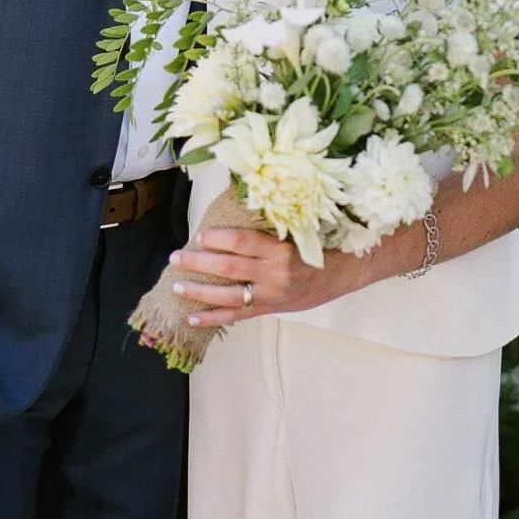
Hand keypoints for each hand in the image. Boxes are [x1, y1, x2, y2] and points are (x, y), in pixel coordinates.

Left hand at [168, 230, 367, 329]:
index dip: (219, 238)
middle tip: (176, 257)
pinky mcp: (270, 308)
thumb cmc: (317, 244)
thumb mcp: (296, 227)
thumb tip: (235, 201)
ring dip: (200, 291)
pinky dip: (214, 317)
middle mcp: (275, 273)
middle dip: (199, 263)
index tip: (200, 235)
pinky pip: (238, 315)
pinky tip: (193, 316)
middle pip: (230, 268)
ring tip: (177, 286)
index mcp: (281, 248)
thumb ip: (268, 222)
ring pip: (229, 295)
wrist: (343, 272)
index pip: (244, 241)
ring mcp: (272, 294)